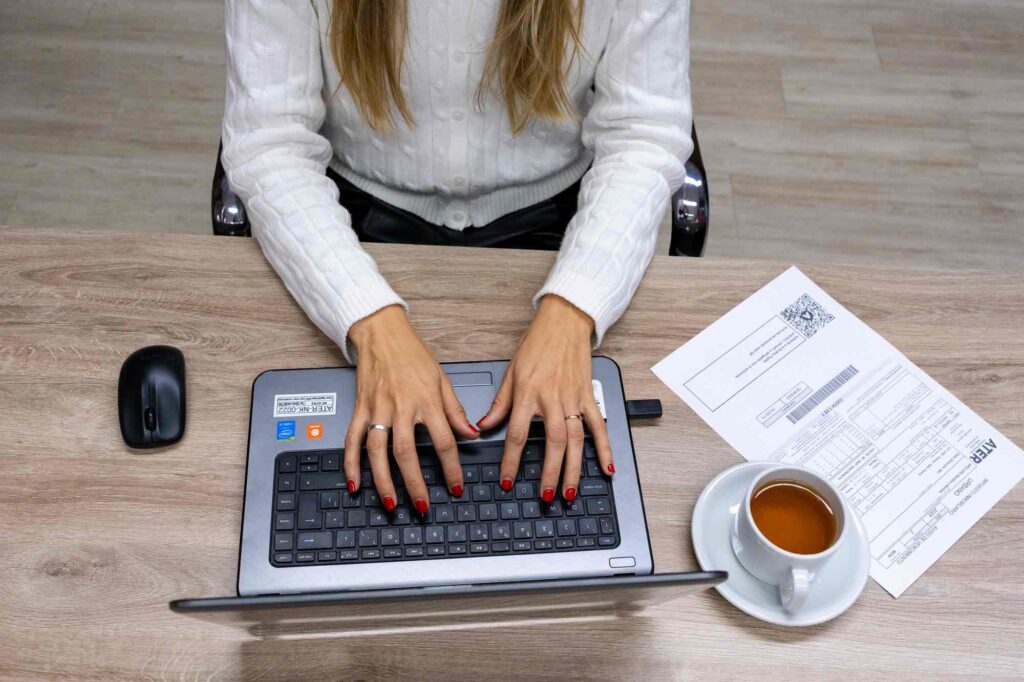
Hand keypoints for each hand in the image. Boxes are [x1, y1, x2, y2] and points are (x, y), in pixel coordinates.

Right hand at [345, 305, 478, 512]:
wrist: (382, 333)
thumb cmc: (413, 355)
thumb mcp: (442, 379)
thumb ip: (455, 411)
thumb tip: (471, 434)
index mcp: (426, 400)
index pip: (443, 441)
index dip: (451, 468)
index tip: (455, 486)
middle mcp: (401, 406)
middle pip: (407, 453)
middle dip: (415, 484)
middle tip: (422, 506)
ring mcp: (377, 409)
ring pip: (377, 451)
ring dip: (383, 481)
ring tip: (390, 503)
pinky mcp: (360, 409)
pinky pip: (352, 440)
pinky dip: (350, 463)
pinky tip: (354, 483)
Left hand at [477, 295, 613, 503]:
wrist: (564, 322)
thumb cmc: (536, 344)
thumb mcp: (511, 372)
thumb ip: (500, 404)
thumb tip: (483, 426)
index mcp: (528, 393)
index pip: (518, 434)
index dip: (512, 461)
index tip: (507, 480)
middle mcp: (552, 399)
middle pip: (552, 443)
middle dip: (550, 473)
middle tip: (546, 496)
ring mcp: (574, 399)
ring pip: (576, 439)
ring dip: (574, 468)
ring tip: (570, 492)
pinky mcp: (589, 396)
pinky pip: (598, 425)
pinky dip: (604, 448)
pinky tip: (607, 468)